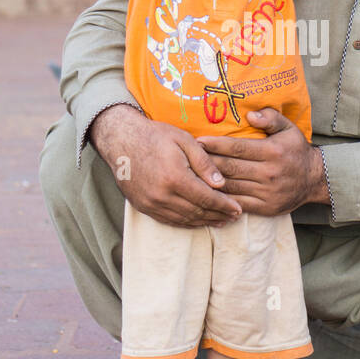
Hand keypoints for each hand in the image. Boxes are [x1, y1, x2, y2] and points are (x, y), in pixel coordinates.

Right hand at [89, 103, 242, 226]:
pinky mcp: (143, 207)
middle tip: (234, 217)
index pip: (207, 198)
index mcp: (175, 177)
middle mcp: (162, 195)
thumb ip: (204, 163)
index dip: (224, 206)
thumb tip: (221, 183)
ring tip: (221, 221)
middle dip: (218, 215)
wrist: (120, 139)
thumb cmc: (155, 135)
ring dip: (204, 222)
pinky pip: (169, 220)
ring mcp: (151, 203)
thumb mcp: (184, 140)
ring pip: (184, 219)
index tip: (238, 209)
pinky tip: (198, 221)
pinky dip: (186, 223)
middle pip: (197, 212)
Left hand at [196, 108, 329, 213]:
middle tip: (187, 157)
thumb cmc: (296, 150)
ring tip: (191, 175)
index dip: (216, 145)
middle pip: (230, 168)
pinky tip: (207, 193)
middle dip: (207, 162)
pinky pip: (238, 203)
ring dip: (209, 181)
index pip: (238, 148)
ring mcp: (267, 192)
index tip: (198, 141)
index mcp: (272, 152)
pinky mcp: (265, 208)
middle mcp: (269, 173)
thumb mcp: (289, 129)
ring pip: (231, 187)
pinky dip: (221, 199)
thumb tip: (251, 116)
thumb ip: (271, 118)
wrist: (314, 180)